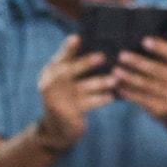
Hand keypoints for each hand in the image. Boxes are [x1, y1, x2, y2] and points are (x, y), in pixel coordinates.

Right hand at [36, 35, 116, 150]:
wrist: (57, 130)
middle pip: (70, 70)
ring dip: (100, 82)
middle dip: (86, 62)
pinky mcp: (68, 112)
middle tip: (102, 56)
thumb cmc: (67, 100)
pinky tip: (111, 97)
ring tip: (114, 79)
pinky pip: (88, 103)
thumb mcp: (65, 84)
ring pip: (82, 87)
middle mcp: (51, 83)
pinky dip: (101, 99)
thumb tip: (101, 51)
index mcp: (51, 71)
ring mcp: (58, 98)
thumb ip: (75, 68)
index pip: (61, 57)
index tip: (77, 37)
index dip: (68, 48)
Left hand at [114, 35, 166, 128]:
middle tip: (121, 55)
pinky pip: (142, 100)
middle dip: (138, 62)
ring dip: (129, 77)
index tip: (144, 40)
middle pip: (157, 70)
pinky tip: (118, 87)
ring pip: (147, 85)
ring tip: (115, 71)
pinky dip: (129, 93)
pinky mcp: (162, 110)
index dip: (160, 47)